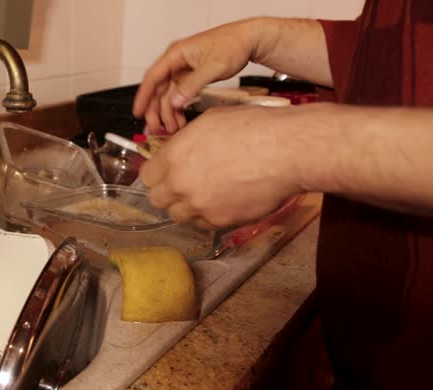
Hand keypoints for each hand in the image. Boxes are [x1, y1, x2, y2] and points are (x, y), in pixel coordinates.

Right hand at [132, 19, 264, 133]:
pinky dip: (178, 108)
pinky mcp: (190, 76)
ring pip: (168, 94)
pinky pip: (179, 94)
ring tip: (172, 128)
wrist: (248, 40)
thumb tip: (174, 101)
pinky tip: (180, 120)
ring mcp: (183, 70)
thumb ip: (192, 85)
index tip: (138, 112)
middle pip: (158, 89)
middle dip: (155, 110)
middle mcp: (176, 62)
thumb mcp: (213, 67)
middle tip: (156, 128)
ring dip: (168, 112)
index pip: (153, 77)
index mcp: (176, 54)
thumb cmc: (232, 45)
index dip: (143, 96)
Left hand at [140, 105, 308, 228]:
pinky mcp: (220, 221)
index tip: (165, 174)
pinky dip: (210, 215)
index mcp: (174, 156)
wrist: (285, 150)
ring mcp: (199, 205)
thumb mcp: (210, 121)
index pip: (146, 176)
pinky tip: (224, 200)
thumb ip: (185, 142)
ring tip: (207, 193)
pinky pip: (204, 224)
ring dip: (187, 207)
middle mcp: (181, 183)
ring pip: (179, 215)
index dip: (157, 175)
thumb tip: (176, 150)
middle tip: (184, 186)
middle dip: (168, 193)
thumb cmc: (254, 128)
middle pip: (157, 200)